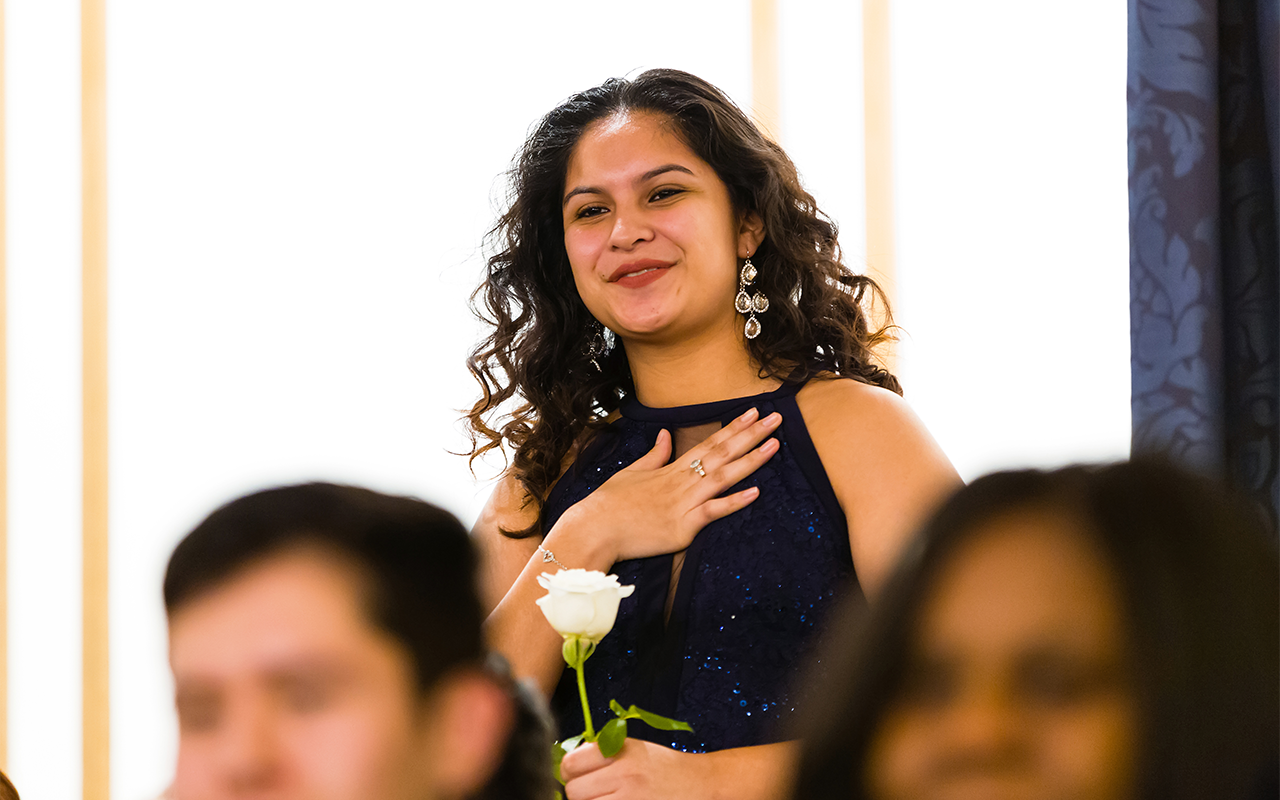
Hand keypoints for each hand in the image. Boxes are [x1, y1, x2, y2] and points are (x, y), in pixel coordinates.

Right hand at [558, 408, 780, 562]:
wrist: (593, 529)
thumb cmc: (609, 504)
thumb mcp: (631, 471)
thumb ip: (654, 454)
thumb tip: (665, 435)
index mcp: (671, 469)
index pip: (709, 442)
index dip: (733, 427)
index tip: (753, 412)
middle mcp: (682, 482)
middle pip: (723, 453)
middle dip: (751, 435)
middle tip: (776, 418)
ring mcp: (684, 504)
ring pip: (724, 477)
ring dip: (751, 460)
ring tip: (775, 445)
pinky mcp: (683, 527)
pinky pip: (713, 512)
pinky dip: (734, 502)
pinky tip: (756, 492)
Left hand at [561, 740, 703, 799]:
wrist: (696, 783)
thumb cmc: (662, 766)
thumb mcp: (633, 747)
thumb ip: (601, 752)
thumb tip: (568, 765)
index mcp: (619, 751)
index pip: (571, 763)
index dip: (569, 771)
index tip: (576, 775)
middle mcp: (623, 775)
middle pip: (574, 791)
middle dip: (578, 793)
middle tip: (592, 792)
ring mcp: (629, 799)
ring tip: (605, 799)